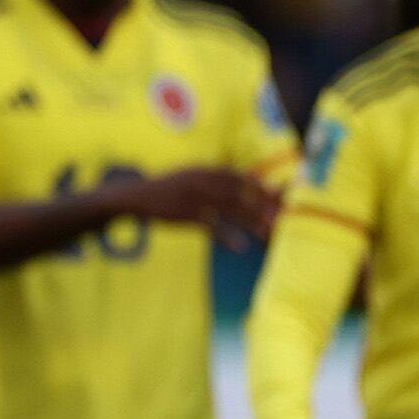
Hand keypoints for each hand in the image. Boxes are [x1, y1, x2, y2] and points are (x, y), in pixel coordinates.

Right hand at [134, 165, 281, 243]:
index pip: (239, 176)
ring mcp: (195, 198)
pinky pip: (212, 227)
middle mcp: (203, 181)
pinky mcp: (187, 215)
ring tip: (267, 231)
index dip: (259, 186)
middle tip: (280, 215)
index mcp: (205, 170)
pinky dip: (227, 237)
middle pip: (239, 193)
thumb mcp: (191, 174)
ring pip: (230, 209)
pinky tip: (240, 247)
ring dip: (250, 220)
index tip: (277, 195)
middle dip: (262, 204)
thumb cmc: (168, 187)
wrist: (137, 196)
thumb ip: (214, 176)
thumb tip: (242, 178)